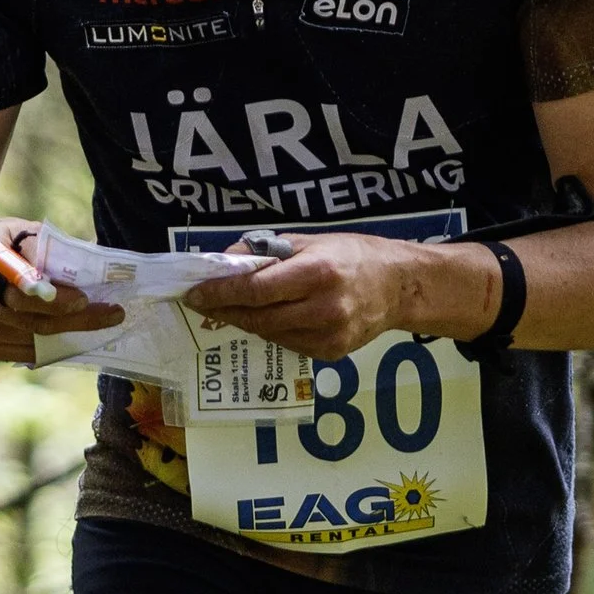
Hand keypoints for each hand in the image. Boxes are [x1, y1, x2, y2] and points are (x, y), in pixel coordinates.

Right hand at [0, 217, 119, 362]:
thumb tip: (89, 264)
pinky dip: (52, 346)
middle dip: (77, 317)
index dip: (49, 294)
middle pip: (31, 315)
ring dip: (71, 333)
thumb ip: (45, 246)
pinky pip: (23, 351)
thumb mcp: (18, 228)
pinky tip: (74, 336)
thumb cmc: (0, 242)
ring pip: (32, 337)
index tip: (83, 298)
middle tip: (112, 313)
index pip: (17, 279)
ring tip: (102, 322)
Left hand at [184, 232, 420, 362]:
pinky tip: (265, 318)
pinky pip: (287, 343)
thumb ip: (268, 252)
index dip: (220, 293)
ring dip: (244, 321)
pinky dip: (270, 331)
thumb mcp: (311, 241)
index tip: (195, 293)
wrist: (399, 287)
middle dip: (224, 310)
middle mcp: (323, 307)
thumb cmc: (353, 255)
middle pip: (258, 316)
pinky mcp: (331, 353)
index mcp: (316, 272)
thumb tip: (226, 261)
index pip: (256, 289)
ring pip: (269, 333)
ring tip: (228, 309)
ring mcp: (328, 334)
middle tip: (202, 303)